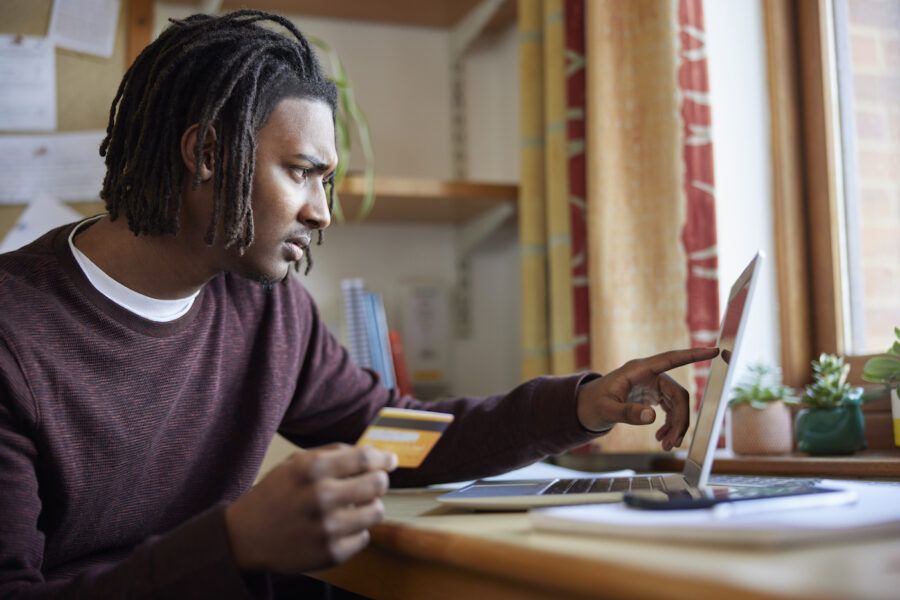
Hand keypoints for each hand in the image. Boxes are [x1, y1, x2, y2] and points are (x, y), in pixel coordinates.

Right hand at [224, 444, 397, 573]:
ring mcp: (327, 528)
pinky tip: (338, 527)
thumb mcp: (296, 463)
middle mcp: (320, 497)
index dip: (383, 458)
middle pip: (377, 483)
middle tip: (372, 483)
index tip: (391, 460)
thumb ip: (334, 454)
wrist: (246, 536)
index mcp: (311, 469)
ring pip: (376, 512)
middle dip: (379, 481)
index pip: (365, 459)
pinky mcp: (331, 554)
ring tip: (354, 506)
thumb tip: (375, 454)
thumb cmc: (276, 494)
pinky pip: (364, 537)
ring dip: (370, 507)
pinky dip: (356, 530)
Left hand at [576, 347, 718, 450]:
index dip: (693, 355)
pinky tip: (661, 437)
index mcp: (639, 370)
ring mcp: (651, 384)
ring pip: (676, 404)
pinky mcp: (652, 395)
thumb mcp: (606, 411)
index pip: (671, 359)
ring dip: (676, 425)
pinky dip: (670, 424)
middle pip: (678, 394)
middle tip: (672, 444)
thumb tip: (652, 416)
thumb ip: (627, 413)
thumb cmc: (592, 405)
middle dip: (680, 420)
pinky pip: (670, 408)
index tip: (714, 351)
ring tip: (666, 446)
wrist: (584, 408)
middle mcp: (649, 374)